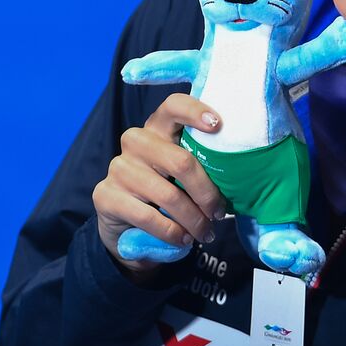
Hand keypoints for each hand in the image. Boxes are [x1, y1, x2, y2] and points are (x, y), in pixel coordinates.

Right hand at [92, 94, 227, 277]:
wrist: (128, 229)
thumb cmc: (169, 194)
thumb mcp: (186, 177)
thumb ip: (202, 167)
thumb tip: (240, 177)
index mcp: (159, 128)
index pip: (173, 106)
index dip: (195, 111)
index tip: (218, 125)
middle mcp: (136, 141)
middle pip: (180, 161)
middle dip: (207, 193)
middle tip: (219, 213)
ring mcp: (118, 167)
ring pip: (168, 195)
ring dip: (193, 219)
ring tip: (206, 233)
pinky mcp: (105, 195)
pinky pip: (148, 216)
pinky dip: (172, 232)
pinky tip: (183, 239)